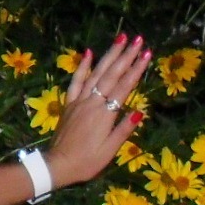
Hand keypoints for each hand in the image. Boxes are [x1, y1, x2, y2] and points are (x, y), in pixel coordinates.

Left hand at [44, 35, 151, 188]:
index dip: (136, 70)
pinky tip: (88, 53)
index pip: (124, 87)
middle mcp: (92, 103)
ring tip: (120, 38)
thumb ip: (123, 130)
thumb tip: (139, 112)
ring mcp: (79, 102)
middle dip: (126, 55)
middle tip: (138, 39)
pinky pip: (75, 82)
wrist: (57, 165)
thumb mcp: (109, 150)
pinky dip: (81, 67)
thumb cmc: (86, 162)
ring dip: (109, 55)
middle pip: (111, 75)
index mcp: (104, 114)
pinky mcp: (69, 105)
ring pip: (95, 73)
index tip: (147, 54)